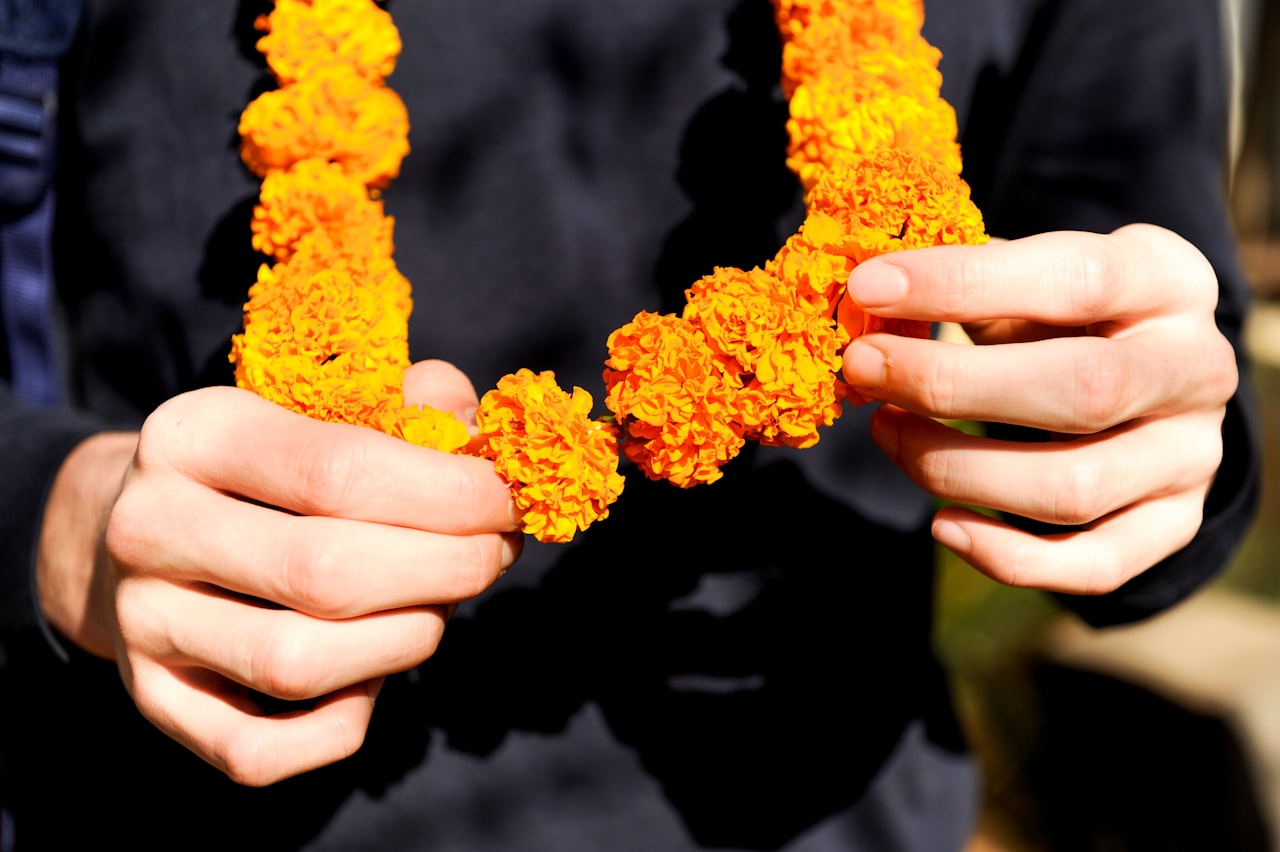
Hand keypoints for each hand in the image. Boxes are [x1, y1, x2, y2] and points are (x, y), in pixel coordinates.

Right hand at [38, 360, 519, 784]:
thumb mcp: (321, 412)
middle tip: (495, 555)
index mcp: (195, 434)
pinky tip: (375, 670)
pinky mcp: (152, 700)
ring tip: (439, 604)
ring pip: (299, 665)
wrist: (143, 526)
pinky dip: (342, 721)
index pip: (342, 470)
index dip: (452, 494)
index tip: (510, 501)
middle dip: (447, 569)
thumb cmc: (268, 467)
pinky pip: (261, 751)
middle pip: (328, 573)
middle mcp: (149, 527)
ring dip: (407, 640)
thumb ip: (407, 408)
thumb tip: (480, 433)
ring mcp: (142, 623)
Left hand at [840, 224, 1236, 593]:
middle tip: (862, 367)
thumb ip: (967, 285)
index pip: (1074, 279)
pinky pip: (1092, 566)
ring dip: (955, 469)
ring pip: (1073, 489)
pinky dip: (1007, 557)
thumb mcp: (1030, 277)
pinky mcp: (1172, 524)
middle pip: (1082, 391)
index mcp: (1167, 280)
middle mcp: (1197, 369)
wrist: (1145, 371)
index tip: (869, 288)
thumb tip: (870, 300)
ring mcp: (1192, 456)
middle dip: (949, 384)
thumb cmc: (1062, 314)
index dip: (962, 284)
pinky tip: (943, 525)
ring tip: (886, 430)